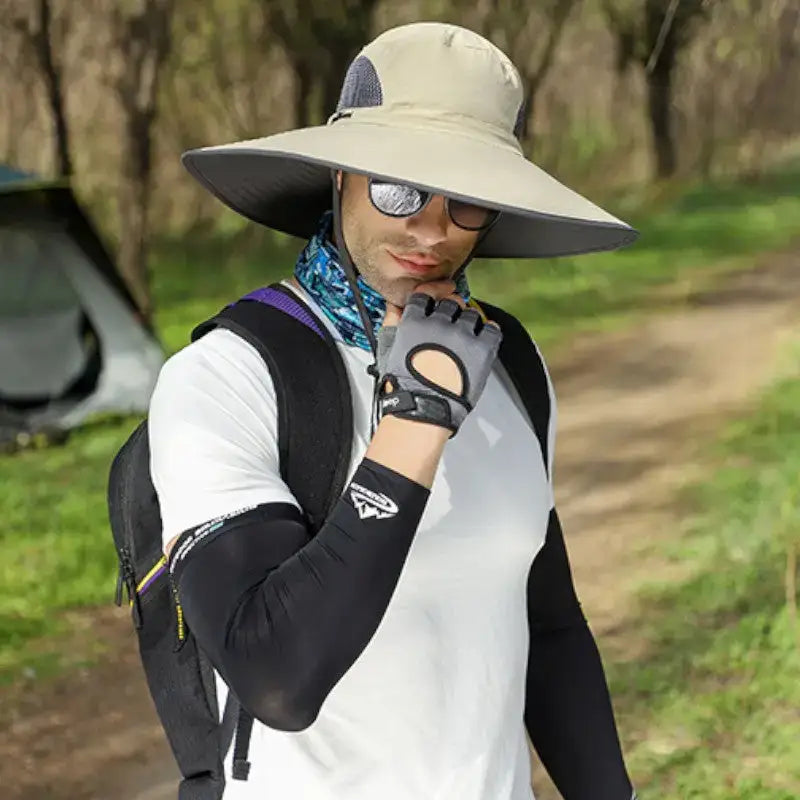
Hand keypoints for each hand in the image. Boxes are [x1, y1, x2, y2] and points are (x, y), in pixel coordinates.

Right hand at [376, 282, 501, 435]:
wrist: (423, 410)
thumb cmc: (405, 386)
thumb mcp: (387, 347)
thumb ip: (392, 320)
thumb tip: (396, 305)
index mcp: (414, 321)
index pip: (426, 294)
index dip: (433, 294)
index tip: (440, 296)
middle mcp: (439, 324)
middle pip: (451, 302)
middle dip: (451, 312)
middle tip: (451, 326)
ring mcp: (462, 335)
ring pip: (471, 313)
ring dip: (469, 323)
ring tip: (464, 340)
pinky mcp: (481, 348)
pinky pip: (491, 328)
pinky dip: (488, 331)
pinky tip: (481, 341)